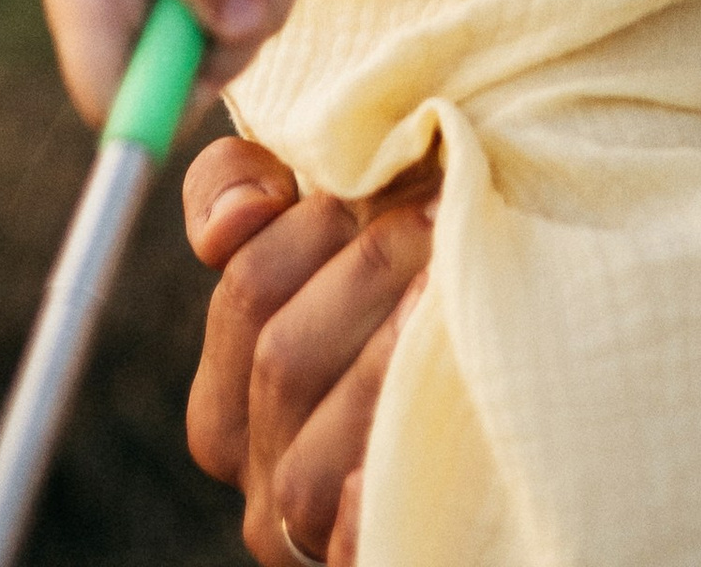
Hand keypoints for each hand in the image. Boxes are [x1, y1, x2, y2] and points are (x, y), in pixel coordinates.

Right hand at [41, 0, 298, 125]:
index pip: (108, 102)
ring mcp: (165, 24)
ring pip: (236, 50)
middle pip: (189, 85)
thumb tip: (240, 28)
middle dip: (236, 19)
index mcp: (85, 7)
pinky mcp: (204, 9)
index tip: (208, 77)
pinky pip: (258, 20)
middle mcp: (122, 30)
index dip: (153, 114)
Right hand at [185, 134, 439, 566]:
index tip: (402, 173)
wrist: (476, 430)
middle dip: (370, 269)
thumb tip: (239, 216)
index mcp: (225, 398)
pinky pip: (351, 545)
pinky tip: (423, 423)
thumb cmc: (386, 298)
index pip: (249, 287)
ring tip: (450, 287)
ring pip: (309, 456)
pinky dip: (372, 495)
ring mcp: (306, 531)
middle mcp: (253, 471)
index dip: (323, 221)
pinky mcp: (366, 559)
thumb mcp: (311, 228)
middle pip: (284, 357)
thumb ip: (236, 183)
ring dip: (383, 362)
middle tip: (443, 211)